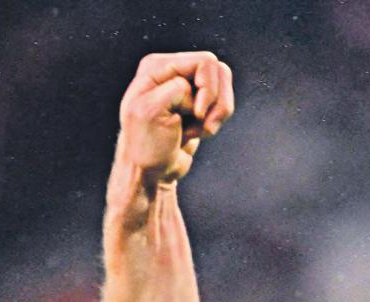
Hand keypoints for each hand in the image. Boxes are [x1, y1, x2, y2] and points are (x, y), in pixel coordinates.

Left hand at [113, 51, 234, 191]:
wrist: (150, 172)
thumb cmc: (145, 145)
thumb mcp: (151, 111)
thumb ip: (176, 89)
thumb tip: (196, 92)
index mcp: (157, 67)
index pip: (205, 62)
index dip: (208, 89)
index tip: (196, 114)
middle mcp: (173, 71)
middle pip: (219, 72)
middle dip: (216, 102)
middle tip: (201, 123)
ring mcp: (187, 86)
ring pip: (224, 88)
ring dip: (217, 113)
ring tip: (198, 130)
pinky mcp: (198, 103)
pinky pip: (222, 103)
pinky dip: (215, 120)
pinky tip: (197, 132)